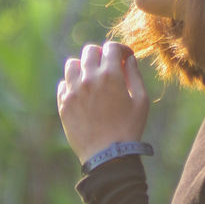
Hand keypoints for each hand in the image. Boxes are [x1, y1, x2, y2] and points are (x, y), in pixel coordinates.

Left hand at [57, 41, 149, 164]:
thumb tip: (129, 59)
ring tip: (92, 79)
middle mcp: (88, 78)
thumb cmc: (129, 128)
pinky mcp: (63, 104)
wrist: (107, 156)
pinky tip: (83, 94)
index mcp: (110, 75)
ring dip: (84, 67)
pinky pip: (63, 84)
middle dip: (102, 55)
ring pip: (72, 64)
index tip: (125, 57)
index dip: (121, 49)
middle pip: (90, 51)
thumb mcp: (141, 101)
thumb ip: (135, 75)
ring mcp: (73, 91)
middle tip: (109, 67)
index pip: (111, 47)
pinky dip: (73, 84)